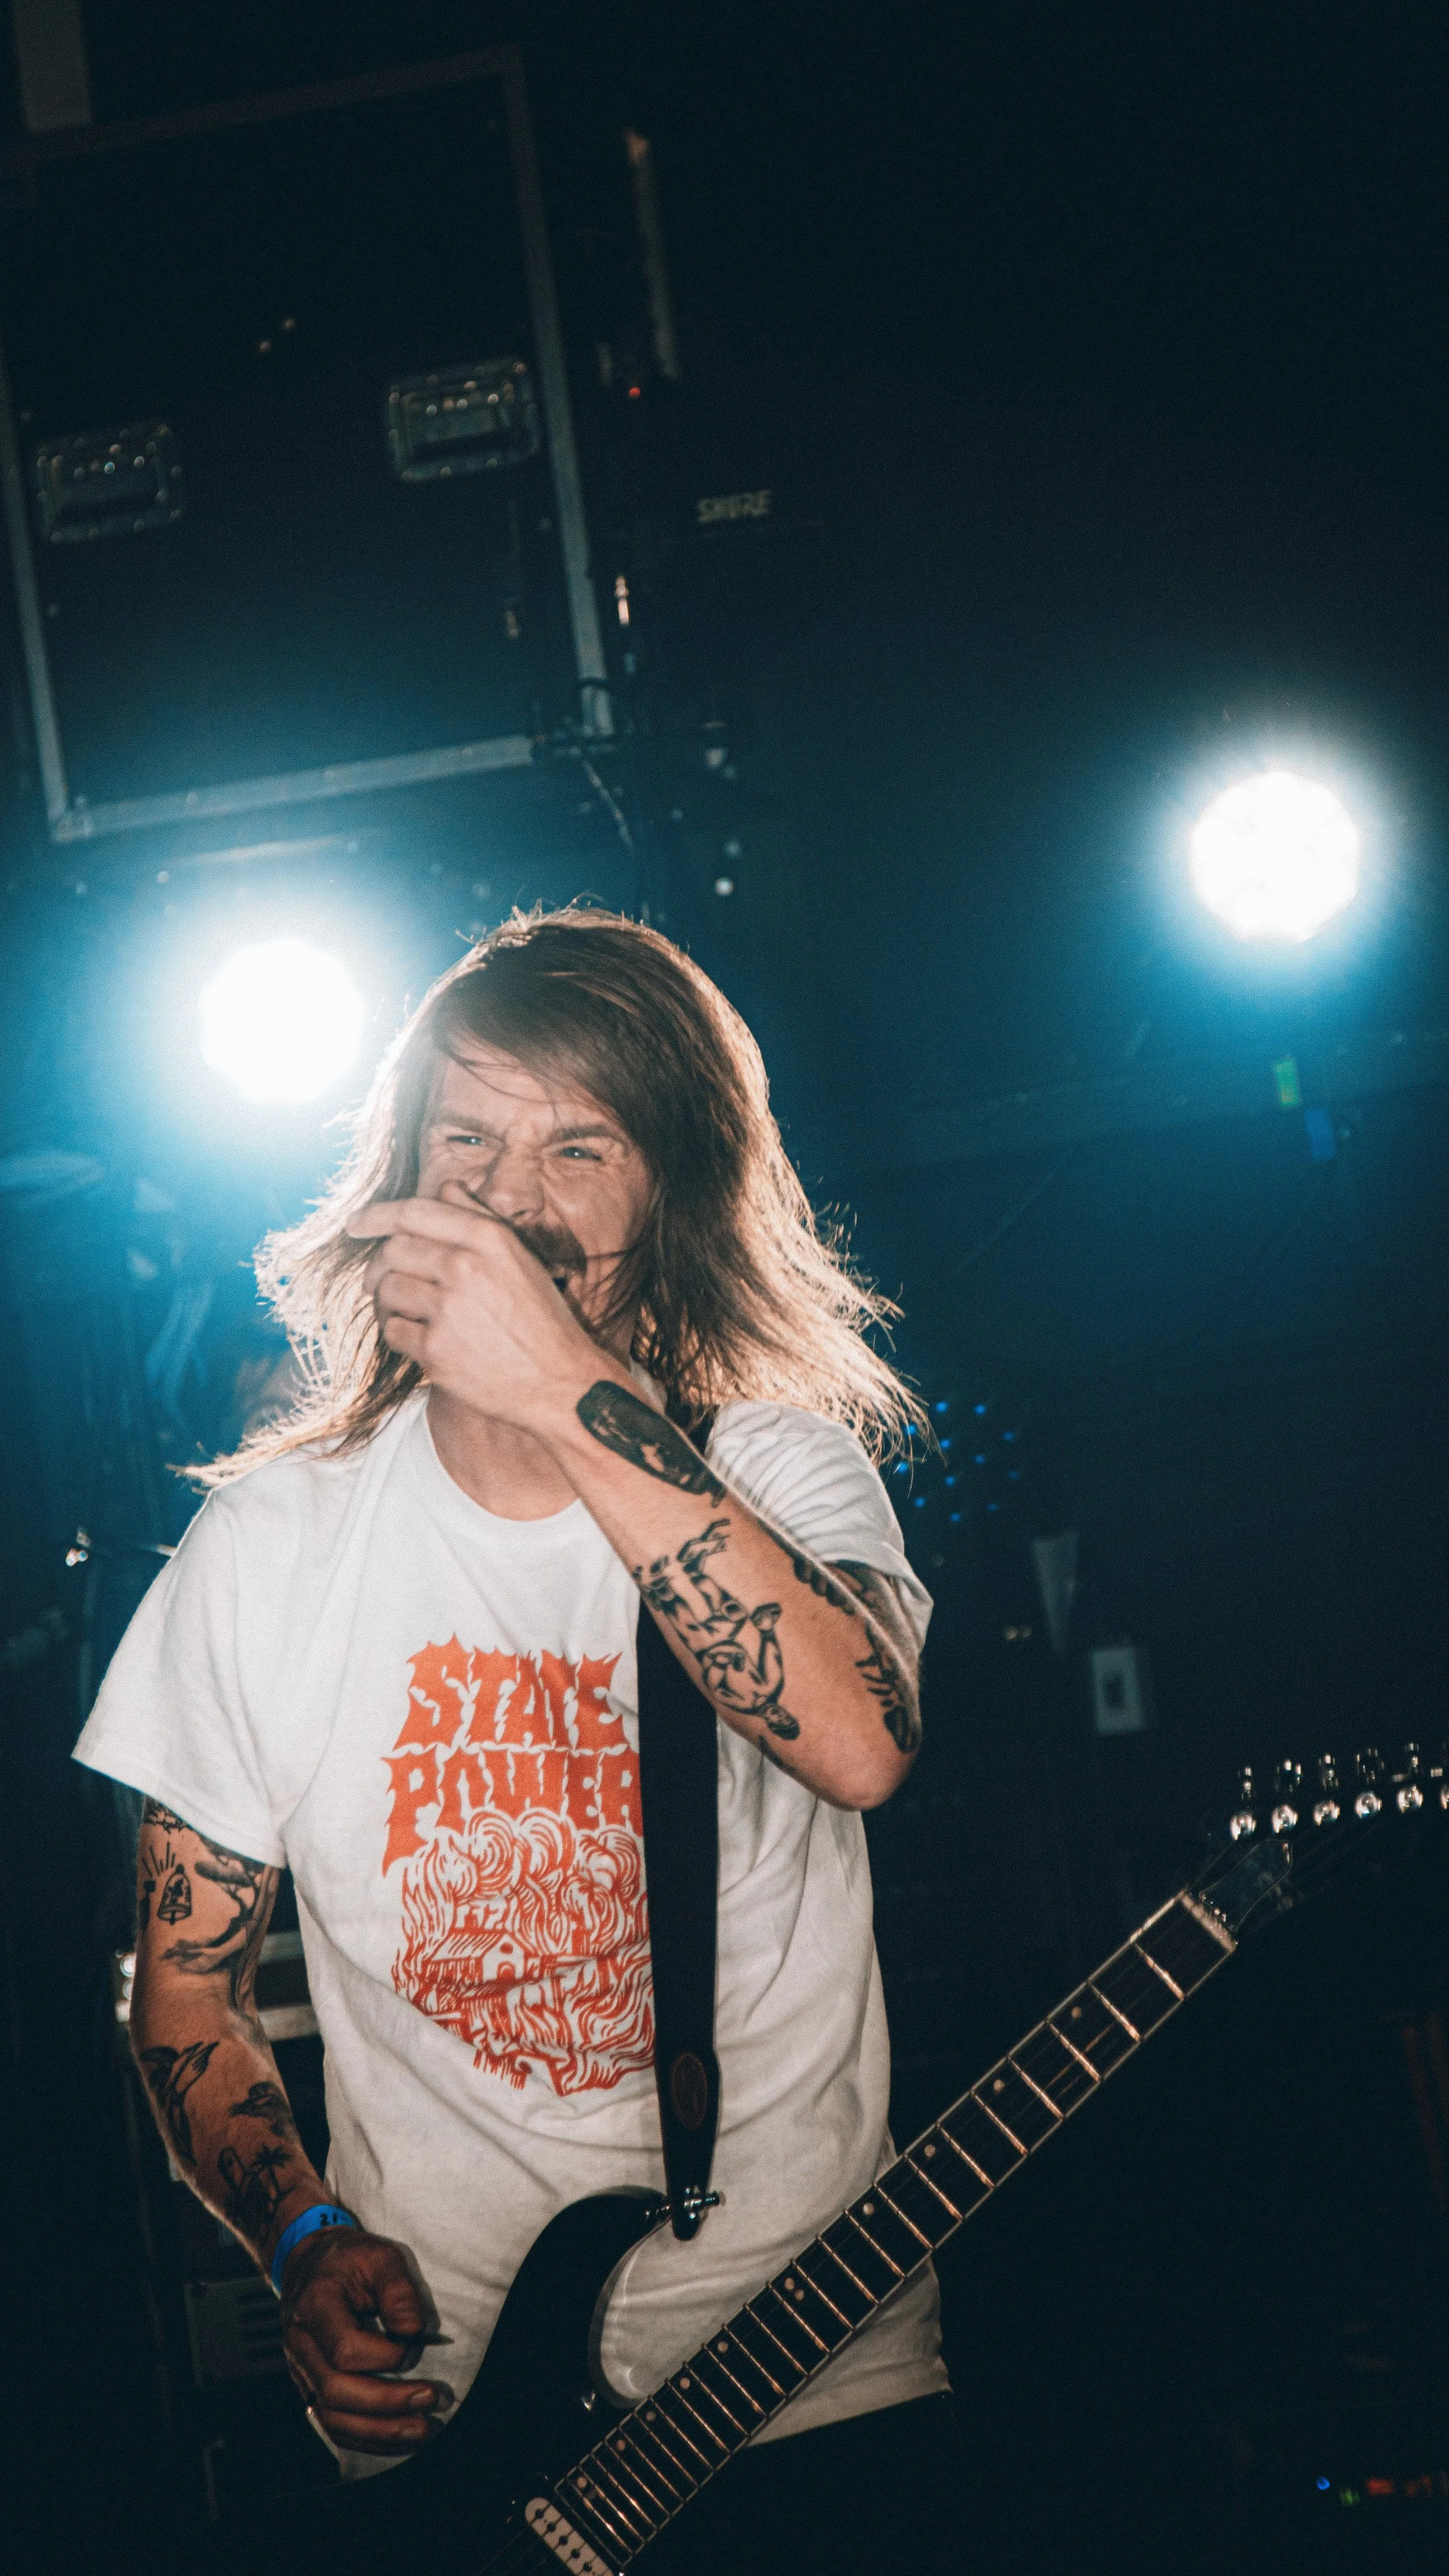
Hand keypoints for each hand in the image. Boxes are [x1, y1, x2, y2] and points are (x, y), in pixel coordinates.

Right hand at [280, 2226, 451, 2454]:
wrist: (310, 2265)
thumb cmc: (349, 2259)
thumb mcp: (380, 2256)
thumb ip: (398, 2290)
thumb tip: (411, 2331)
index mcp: (314, 2305)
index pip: (345, 2349)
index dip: (383, 2356)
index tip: (411, 2345)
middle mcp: (300, 2344)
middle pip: (336, 2391)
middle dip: (387, 2404)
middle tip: (430, 2399)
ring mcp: (301, 2370)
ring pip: (332, 2417)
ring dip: (378, 2431)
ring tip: (421, 2430)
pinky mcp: (310, 2387)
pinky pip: (332, 2423)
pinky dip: (365, 2438)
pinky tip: (397, 2439)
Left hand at [349, 1191, 614, 1433]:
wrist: (559, 1382)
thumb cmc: (541, 1319)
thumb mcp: (519, 1258)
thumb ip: (479, 1219)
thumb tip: (447, 1187)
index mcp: (487, 1238)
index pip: (414, 1212)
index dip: (375, 1216)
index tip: (355, 1225)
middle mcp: (466, 1267)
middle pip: (392, 1251)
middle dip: (376, 1266)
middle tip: (375, 1281)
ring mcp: (448, 1309)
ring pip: (387, 1290)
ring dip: (385, 1301)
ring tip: (400, 1311)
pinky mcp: (436, 1351)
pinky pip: (392, 1331)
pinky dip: (396, 1332)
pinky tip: (414, 1337)